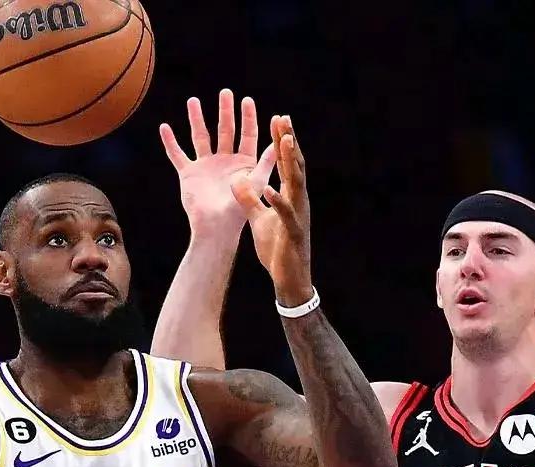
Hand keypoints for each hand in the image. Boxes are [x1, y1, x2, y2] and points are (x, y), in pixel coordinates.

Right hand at [160, 90, 276, 238]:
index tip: (247, 100)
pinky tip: (165, 127)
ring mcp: (206, 166)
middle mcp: (224, 161)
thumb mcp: (257, 183)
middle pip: (225, 130)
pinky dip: (170, 142)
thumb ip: (267, 162)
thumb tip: (278, 141)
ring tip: (193, 101)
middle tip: (225, 93)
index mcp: (243, 162)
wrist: (215, 227)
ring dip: (197, 119)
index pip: (247, 134)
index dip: (248, 117)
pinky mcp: (189, 173)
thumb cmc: (239, 210)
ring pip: (200, 136)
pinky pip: (177, 154)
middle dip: (225, 111)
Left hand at [232, 116, 311, 305]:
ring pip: (296, 184)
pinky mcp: (293, 232)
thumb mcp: (259, 218)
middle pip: (293, 166)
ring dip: (290, 163)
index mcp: (288, 196)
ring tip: (285, 143)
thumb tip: (236, 180)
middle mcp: (297, 201)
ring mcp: (298, 215)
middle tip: (283, 119)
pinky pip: (286, 214)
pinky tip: (270, 189)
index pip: (284, 164)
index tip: (276, 120)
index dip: (280, 142)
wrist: (288, 278)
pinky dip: (278, 201)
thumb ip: (249, 199)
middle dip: (288, 142)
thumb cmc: (276, 248)